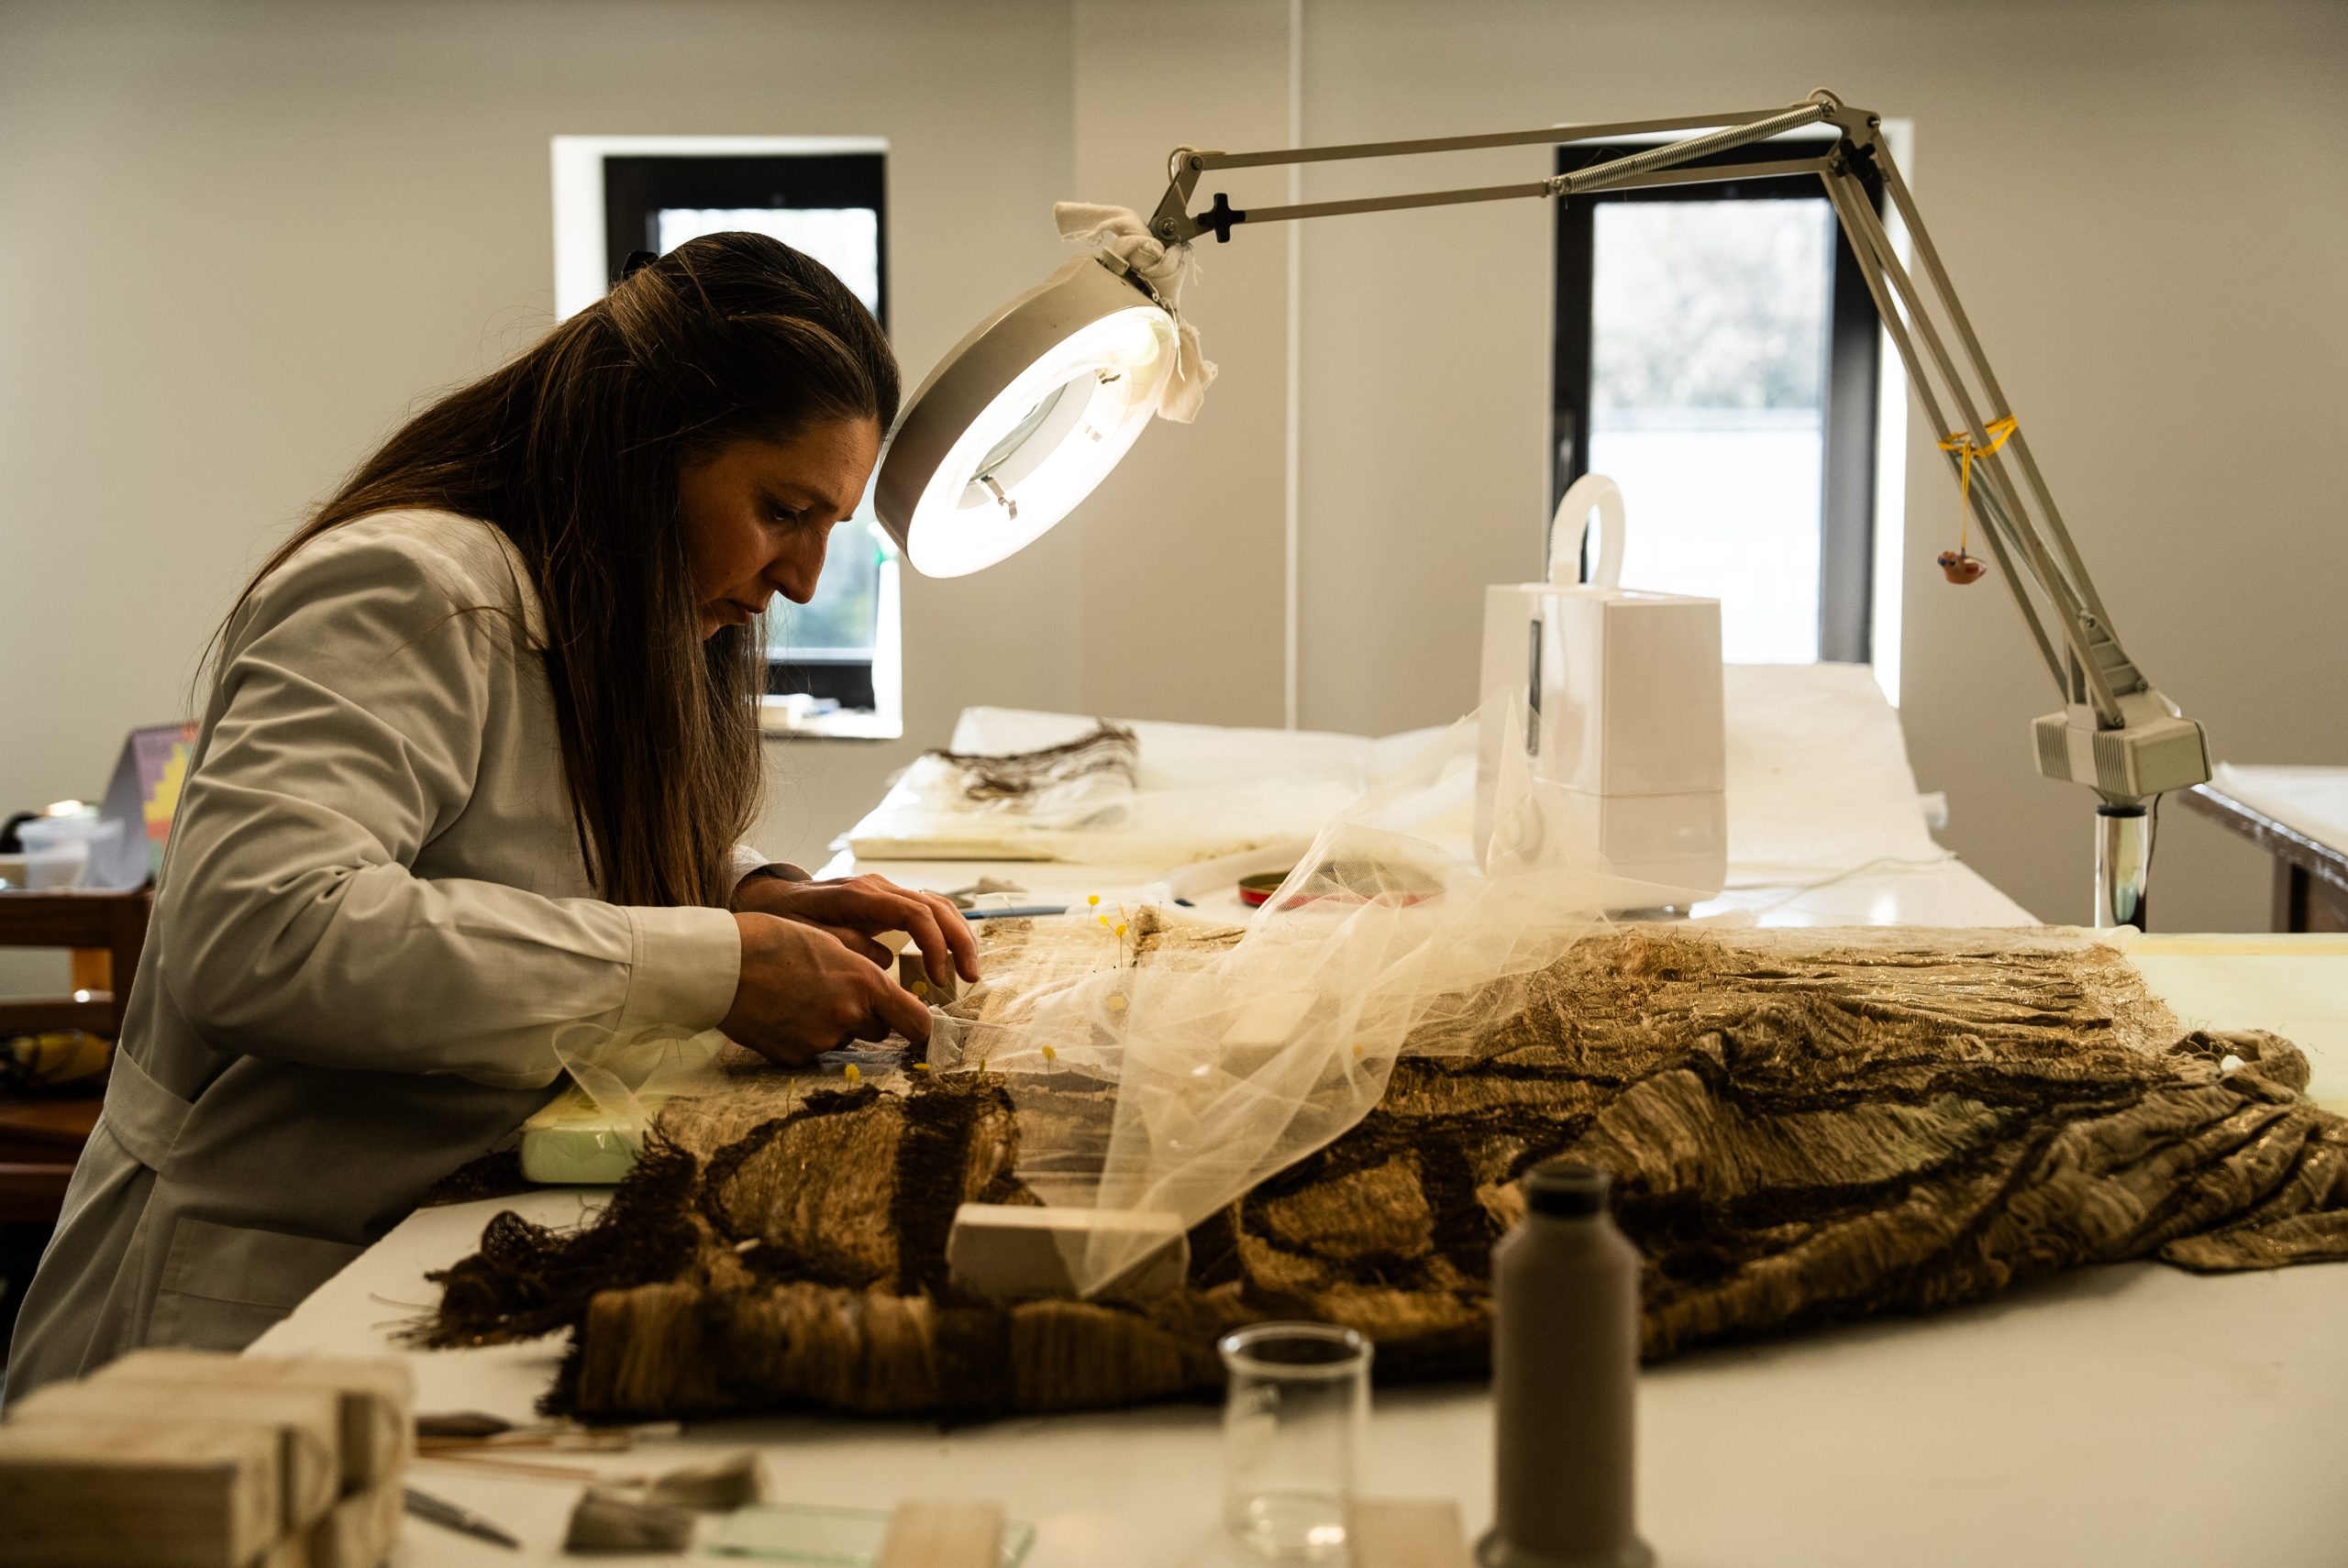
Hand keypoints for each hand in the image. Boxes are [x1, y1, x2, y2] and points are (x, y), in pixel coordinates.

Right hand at [720, 913, 933, 1066]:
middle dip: (867, 1017)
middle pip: (880, 1031)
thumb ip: (863, 966)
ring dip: (833, 1026)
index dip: (921, 1026)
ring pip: (844, 1040)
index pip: (917, 1022)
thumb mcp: (830, 942)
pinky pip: (813, 1053)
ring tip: (799, 998)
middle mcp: (849, 1016)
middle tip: (835, 994)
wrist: (722, 964)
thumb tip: (884, 975)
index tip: (920, 1026)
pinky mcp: (795, 1058)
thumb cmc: (774, 941)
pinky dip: (803, 1039)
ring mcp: (821, 1040)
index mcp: (865, 983)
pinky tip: (781, 1015)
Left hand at [729, 870, 980, 988]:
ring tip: (968, 972)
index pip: (915, 913)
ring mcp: (886, 892)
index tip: (937, 979)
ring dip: (959, 937)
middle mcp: (880, 887)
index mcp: (862, 894)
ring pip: (938, 905)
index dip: (934, 945)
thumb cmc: (784, 920)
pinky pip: (926, 912)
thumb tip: (885, 961)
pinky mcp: (887, 903)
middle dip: (960, 941)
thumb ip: (844, 944)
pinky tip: (951, 960)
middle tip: (970, 978)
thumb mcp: (805, 936)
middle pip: (936, 906)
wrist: (769, 897)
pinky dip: (945, 934)